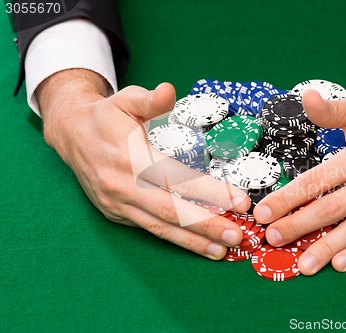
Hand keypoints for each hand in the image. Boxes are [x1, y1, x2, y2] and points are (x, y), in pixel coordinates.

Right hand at [37, 69, 249, 259]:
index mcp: (129, 157)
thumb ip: (150, 99)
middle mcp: (122, 186)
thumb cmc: (106, 117)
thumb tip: (169, 91)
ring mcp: (118, 204)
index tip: (240, 201)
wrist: (71, 135)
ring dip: (194, 242)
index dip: (210, 192)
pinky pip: (149, 228)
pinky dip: (175, 238)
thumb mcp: (126, 100)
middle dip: (208, 226)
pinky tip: (198, 243)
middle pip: (172, 212)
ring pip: (160, 227)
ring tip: (223, 251)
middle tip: (239, 236)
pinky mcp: (116, 213)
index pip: (177, 179)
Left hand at [254, 74, 345, 273]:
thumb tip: (305, 97)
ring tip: (303, 265)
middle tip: (273, 239)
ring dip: (328, 248)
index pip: (319, 180)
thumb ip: (330, 110)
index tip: (264, 213)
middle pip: (333, 208)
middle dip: (300, 225)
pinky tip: (340, 264)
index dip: (289, 198)